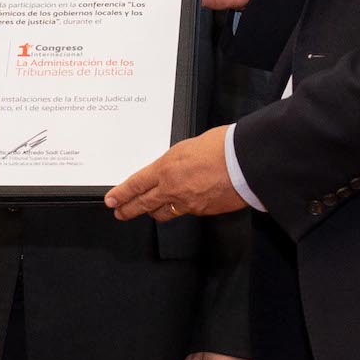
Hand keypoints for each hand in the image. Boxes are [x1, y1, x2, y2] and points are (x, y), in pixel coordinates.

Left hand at [107, 129, 246, 220]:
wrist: (248, 162)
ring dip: (155, 211)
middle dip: (129, 209)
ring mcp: (189, 203)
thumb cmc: (223, 146)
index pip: (136, 185)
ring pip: (164, 212)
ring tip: (149, 210)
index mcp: (166, 169)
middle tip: (120, 212)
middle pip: (144, 204)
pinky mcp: (204, 211)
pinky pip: (186, 212)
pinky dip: (182, 208)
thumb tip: (170, 169)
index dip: (121, 194)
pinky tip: (184, 203)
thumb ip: (175, 161)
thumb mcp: (189, 146)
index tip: (112, 200)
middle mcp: (173, 189)